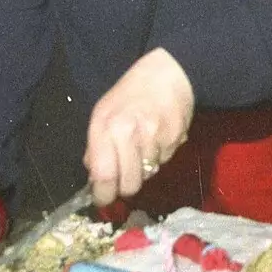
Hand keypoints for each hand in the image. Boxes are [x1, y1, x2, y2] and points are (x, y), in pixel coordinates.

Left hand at [84, 47, 194, 205]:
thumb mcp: (103, 113)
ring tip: (142, 147)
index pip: (104, 176)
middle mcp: (131, 135)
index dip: (103, 194)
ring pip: (148, 175)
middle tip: (124, 175)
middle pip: (129, 185)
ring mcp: (156, 139)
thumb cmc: (130, 93)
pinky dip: (158, 157)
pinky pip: (164, 162)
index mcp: (108, 127)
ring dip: (143, 168)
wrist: (169, 73)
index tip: (103, 198)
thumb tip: (95, 178)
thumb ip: (96, 146)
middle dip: (125, 186)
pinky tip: (156, 138)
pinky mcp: (176, 140)